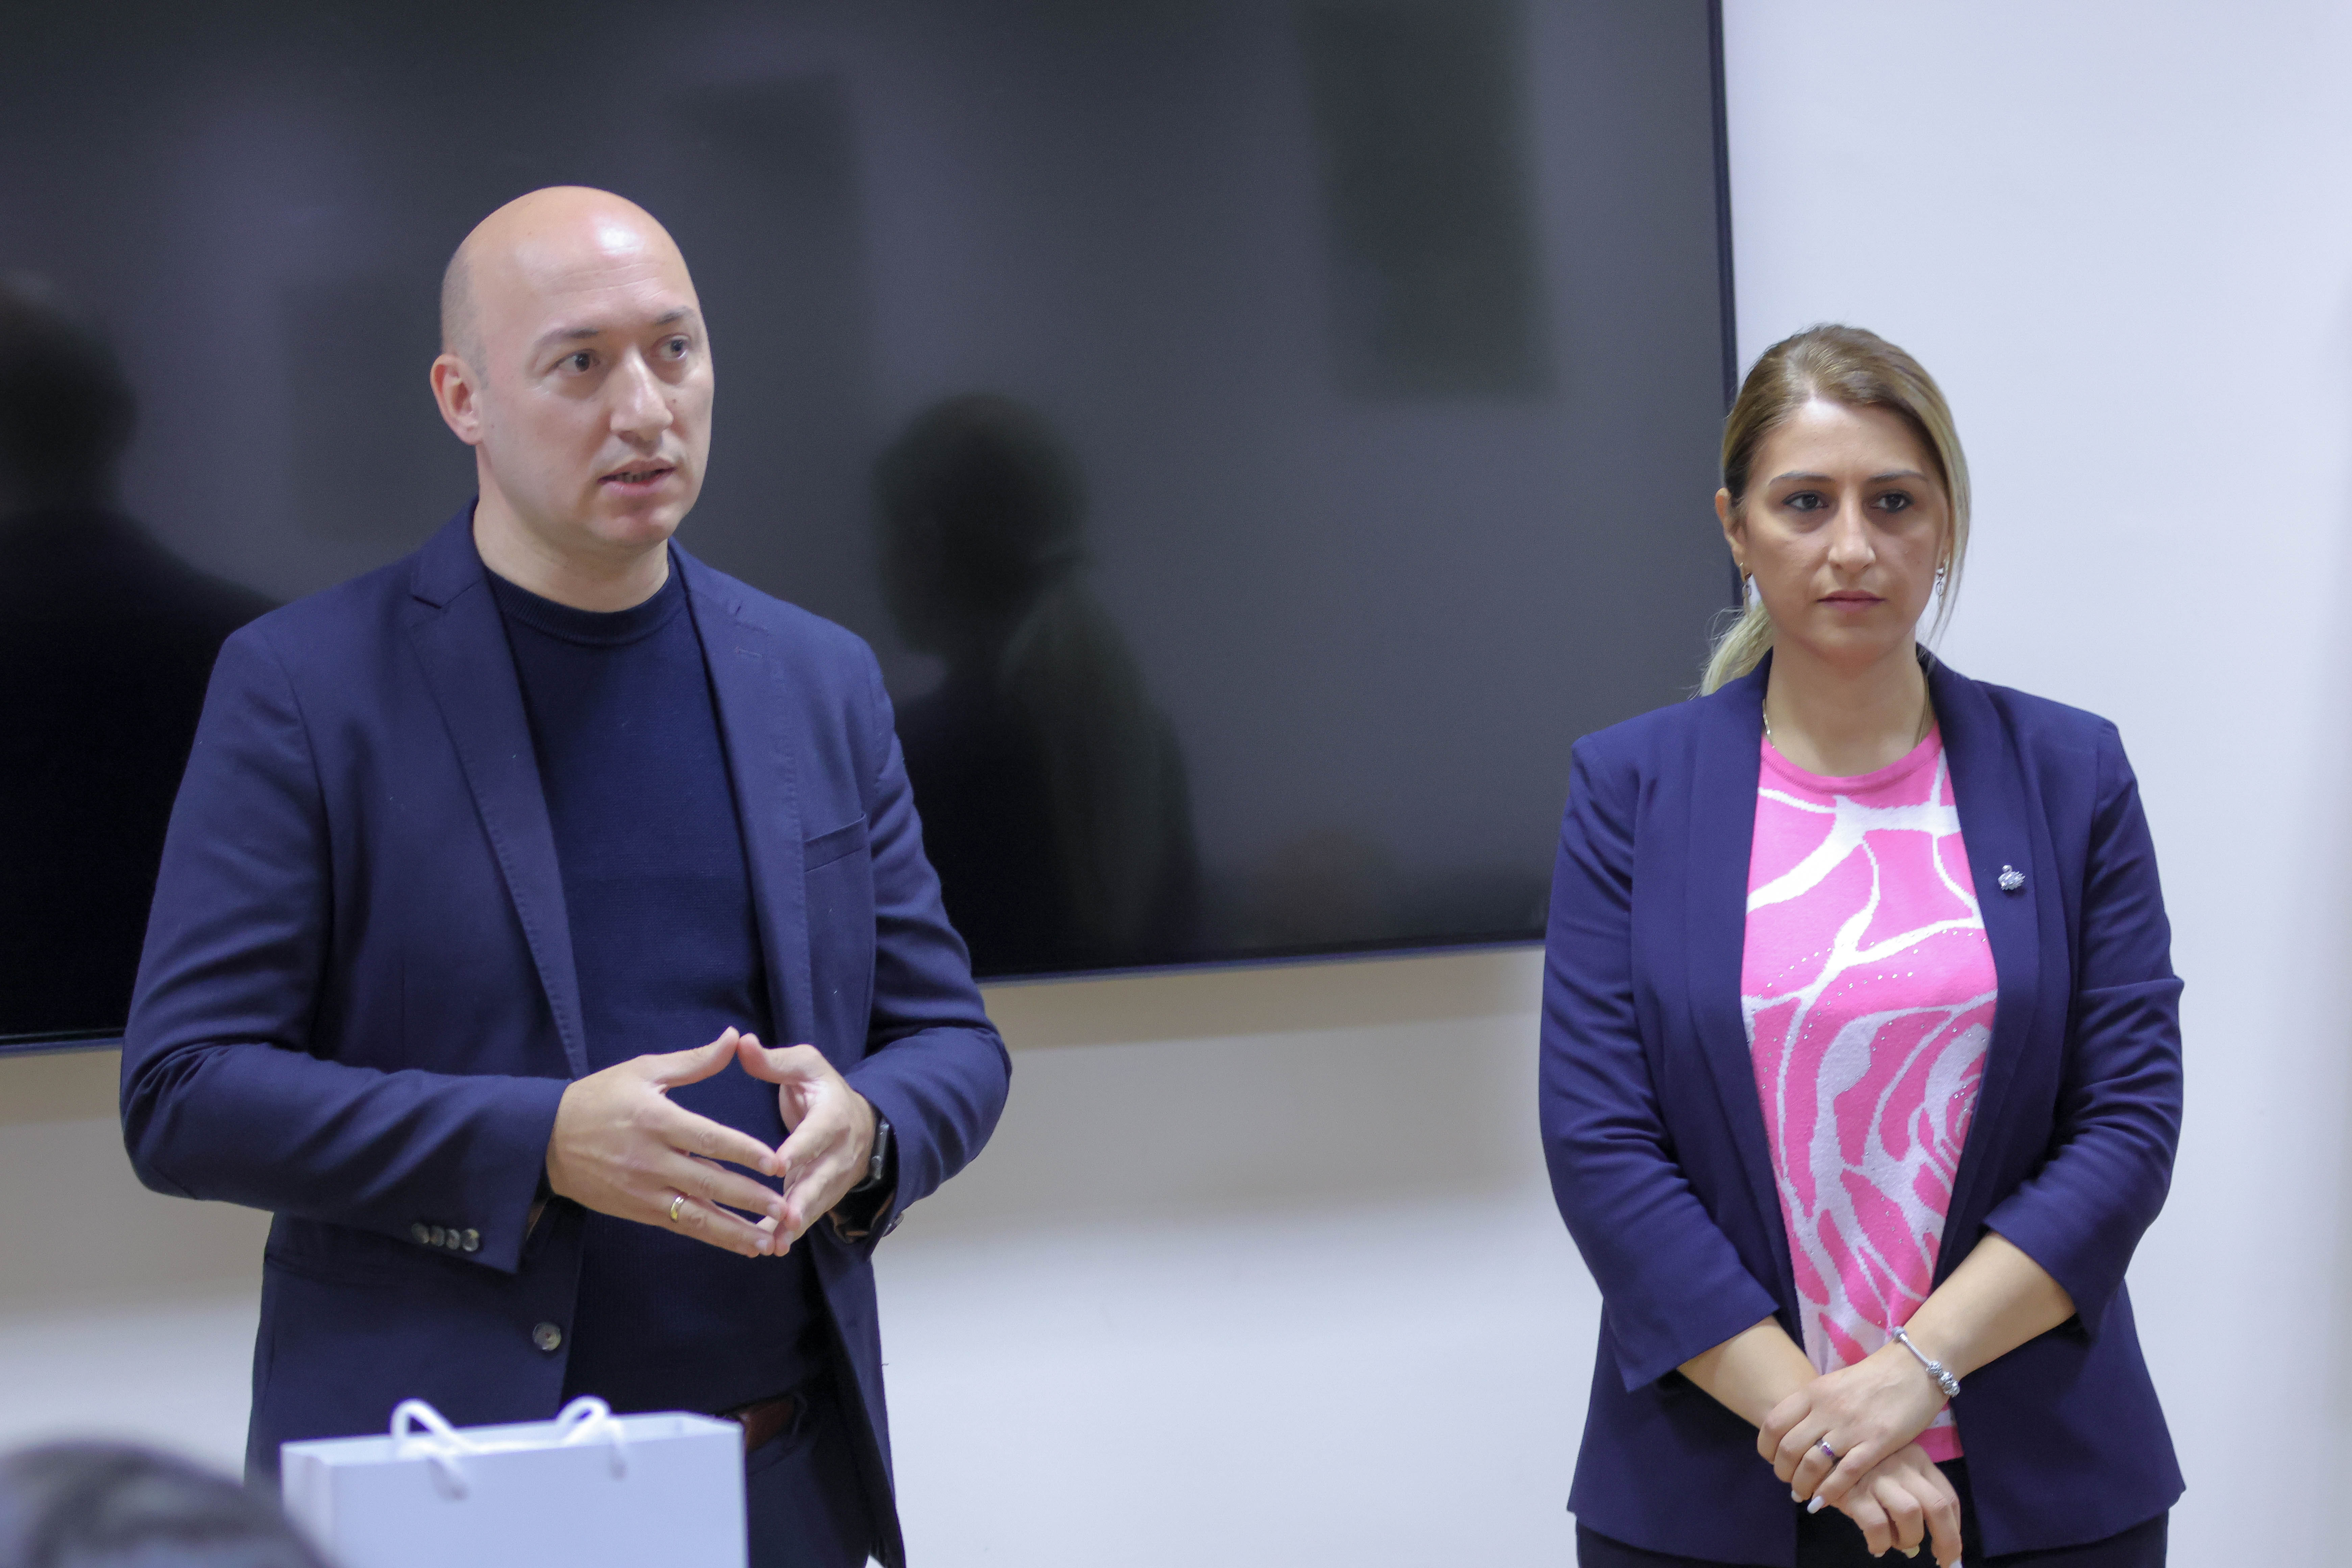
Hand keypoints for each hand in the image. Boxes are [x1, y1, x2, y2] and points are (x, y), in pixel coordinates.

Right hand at [545, 1027, 785, 1258]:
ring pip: (698, 1215)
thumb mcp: (643, 1070)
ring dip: (736, 1230)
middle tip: (786, 1209)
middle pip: (709, 1182)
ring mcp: (644, 1190)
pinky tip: (742, 1245)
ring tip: (771, 1241)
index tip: (777, 1163)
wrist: (545, 1140)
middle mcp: (651, 1159)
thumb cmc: (598, 1098)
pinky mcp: (639, 1210)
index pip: (708, 1138)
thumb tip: (733, 1038)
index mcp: (656, 1120)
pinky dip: (713, 1237)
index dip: (744, 1152)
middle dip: (750, 1198)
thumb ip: (693, 1061)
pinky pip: (682, 1226)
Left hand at [734, 1036, 876, 1250]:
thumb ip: (773, 1061)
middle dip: (804, 1199)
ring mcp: (833, 1177)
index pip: (817, 1134)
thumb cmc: (822, 1091)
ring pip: (816, 1203)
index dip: (800, 1149)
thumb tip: (742, 1043)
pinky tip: (770, 1247)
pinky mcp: (824, 1195)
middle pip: (822, 1177)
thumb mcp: (805, 1066)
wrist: (859, 1122)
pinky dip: (790, 1232)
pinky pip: (808, 1215)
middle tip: (786, 1217)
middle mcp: (838, 1150)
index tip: (780, 1165)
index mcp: (832, 1115)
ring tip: (776, 1243)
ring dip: (797, 1224)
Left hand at [1762, 1344, 1945, 1512]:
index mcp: (1813, 1392)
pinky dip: (1830, 1492)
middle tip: (1789, 1482)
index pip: (1774, 1424)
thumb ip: (1814, 1405)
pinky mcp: (1877, 1442)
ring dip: (1803, 1485)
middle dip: (1784, 1472)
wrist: (1913, 1368)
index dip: (1767, 1448)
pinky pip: (1845, 1473)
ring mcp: (1851, 1426)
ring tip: (1804, 1494)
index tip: (1772, 1460)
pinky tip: (1823, 1502)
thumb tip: (1797, 1430)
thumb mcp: (1834, 1384)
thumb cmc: (1873, 1377)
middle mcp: (1826, 1409)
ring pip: (1812, 1464)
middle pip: (1789, 1448)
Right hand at [1826, 1443, 1962, 1564]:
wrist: (1816, 1451)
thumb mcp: (1892, 1471)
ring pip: (1911, 1514)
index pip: (1948, 1497)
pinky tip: (1875, 1546)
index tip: (1950, 1550)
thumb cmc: (1859, 1466)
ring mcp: (1877, 1477)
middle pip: (1938, 1506)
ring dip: (1909, 1538)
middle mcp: (1901, 1465)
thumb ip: (1910, 1498)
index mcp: (1916, 1458)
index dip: (1955, 1529)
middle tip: (1942, 1561)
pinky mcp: (1853, 1490)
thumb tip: (1918, 1546)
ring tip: (1897, 1544)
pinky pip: (1877, 1525)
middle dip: (1947, 1541)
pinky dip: (1880, 1542)